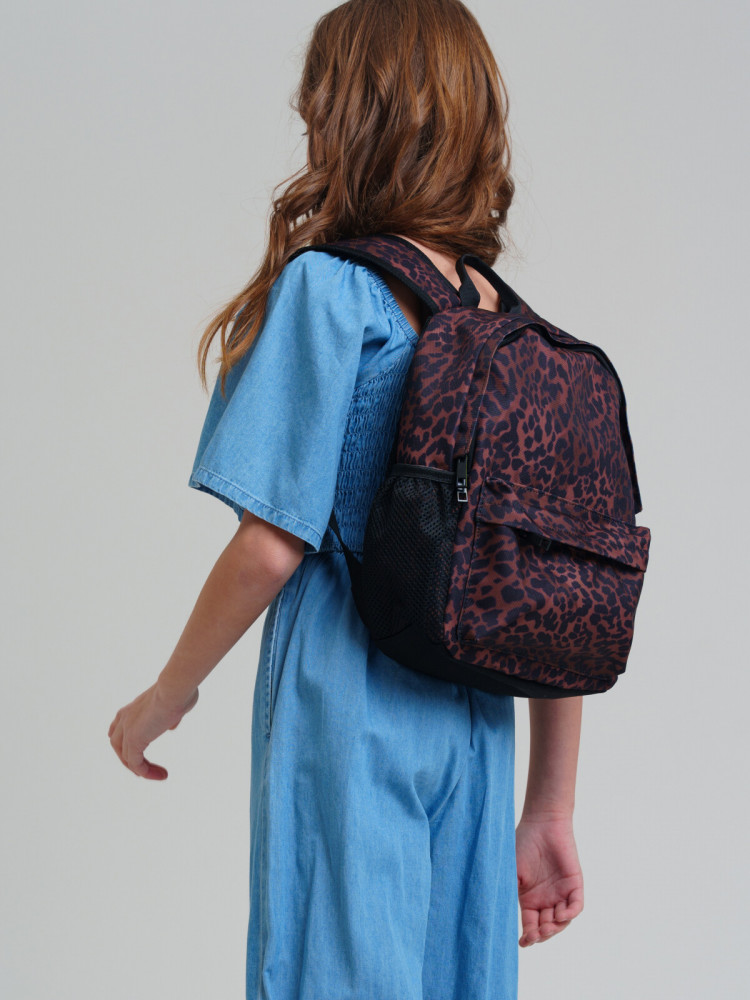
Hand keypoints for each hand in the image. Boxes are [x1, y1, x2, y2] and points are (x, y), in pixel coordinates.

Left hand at [108, 681, 198, 779]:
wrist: (174, 689)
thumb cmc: (179, 691)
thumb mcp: (174, 704)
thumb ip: (170, 715)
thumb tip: (171, 725)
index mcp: (132, 708)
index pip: (117, 728)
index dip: (122, 742)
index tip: (132, 752)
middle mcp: (125, 718)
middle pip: (118, 745)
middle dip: (130, 759)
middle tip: (145, 770)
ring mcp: (127, 730)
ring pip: (127, 758)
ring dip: (142, 769)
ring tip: (160, 775)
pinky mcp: (134, 740)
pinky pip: (136, 764)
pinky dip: (147, 772)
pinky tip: (162, 775)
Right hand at [515, 813, 583, 946]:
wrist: (541, 823)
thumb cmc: (522, 844)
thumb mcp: (510, 871)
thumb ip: (505, 892)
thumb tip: (492, 914)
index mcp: (529, 899)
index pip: (531, 926)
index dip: (528, 937)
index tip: (523, 942)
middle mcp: (546, 899)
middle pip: (547, 927)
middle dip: (542, 935)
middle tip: (536, 935)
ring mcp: (561, 893)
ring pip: (562, 921)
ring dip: (555, 928)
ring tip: (547, 927)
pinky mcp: (575, 884)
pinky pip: (576, 906)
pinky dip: (569, 914)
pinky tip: (560, 914)